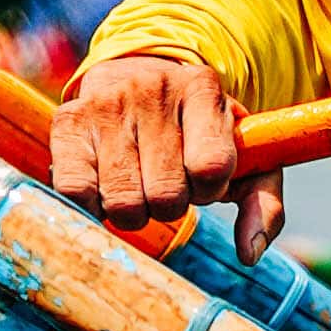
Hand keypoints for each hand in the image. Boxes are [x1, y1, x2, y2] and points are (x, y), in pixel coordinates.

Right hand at [48, 43, 284, 256]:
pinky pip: (75, 190)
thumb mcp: (243, 155)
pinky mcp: (68, 122)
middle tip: (167, 185)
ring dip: (135, 209)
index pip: (211, 166)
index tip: (204, 178)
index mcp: (203, 89)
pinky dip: (93, 204)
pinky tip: (106, 186)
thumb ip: (263, 204)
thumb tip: (250, 254)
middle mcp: (152, 89)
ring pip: (122, 200)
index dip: (210, 189)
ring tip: (139, 183)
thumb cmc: (196, 132)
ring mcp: (106, 104)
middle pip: (166, 193)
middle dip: (171, 204)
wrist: (136, 77)